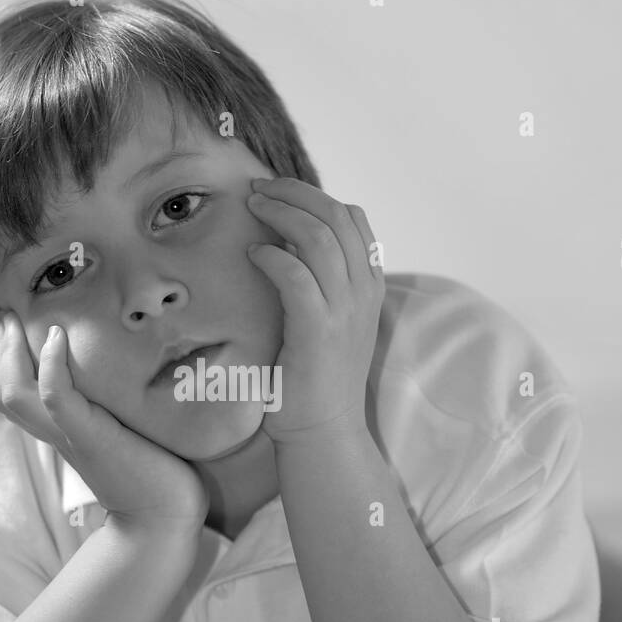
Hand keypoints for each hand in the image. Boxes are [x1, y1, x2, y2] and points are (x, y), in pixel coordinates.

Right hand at [0, 313, 209, 533]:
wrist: (166, 520)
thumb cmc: (158, 474)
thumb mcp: (128, 430)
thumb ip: (117, 408)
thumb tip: (130, 375)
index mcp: (62, 431)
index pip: (14, 395)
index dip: (4, 361)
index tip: (13, 327)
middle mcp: (58, 434)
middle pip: (2, 392)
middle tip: (7, 316)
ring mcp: (71, 436)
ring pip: (14, 395)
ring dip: (9, 353)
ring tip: (17, 321)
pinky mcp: (91, 436)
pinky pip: (55, 398)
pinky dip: (50, 366)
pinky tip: (55, 338)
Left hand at [246, 177, 384, 444]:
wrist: (323, 432)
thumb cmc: (314, 378)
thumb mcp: (328, 321)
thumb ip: (320, 284)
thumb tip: (288, 244)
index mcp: (368, 287)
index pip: (354, 219)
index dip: (314, 196)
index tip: (278, 193)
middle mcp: (362, 293)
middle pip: (337, 216)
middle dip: (294, 193)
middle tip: (258, 189)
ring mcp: (344, 311)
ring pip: (320, 237)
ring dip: (282, 214)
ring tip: (253, 208)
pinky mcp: (318, 331)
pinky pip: (297, 275)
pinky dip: (274, 256)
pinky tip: (254, 254)